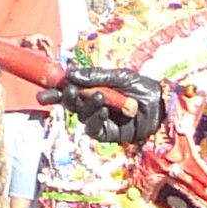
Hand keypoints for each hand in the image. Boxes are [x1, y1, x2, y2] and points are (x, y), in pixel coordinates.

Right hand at [45, 67, 163, 145]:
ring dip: (86, 106)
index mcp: (94, 88)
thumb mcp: (120, 77)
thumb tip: (70, 73)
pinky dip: (95, 119)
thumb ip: (95, 76)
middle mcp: (93, 104)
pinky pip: (93, 129)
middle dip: (66, 98)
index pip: (69, 89)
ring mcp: (99, 120)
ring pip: (81, 115)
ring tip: (99, 97)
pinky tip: (104, 112)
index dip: (56, 91)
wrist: (162, 105)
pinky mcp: (107, 134)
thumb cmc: (143, 88)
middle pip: (71, 104)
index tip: (44, 92)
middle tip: (68, 92)